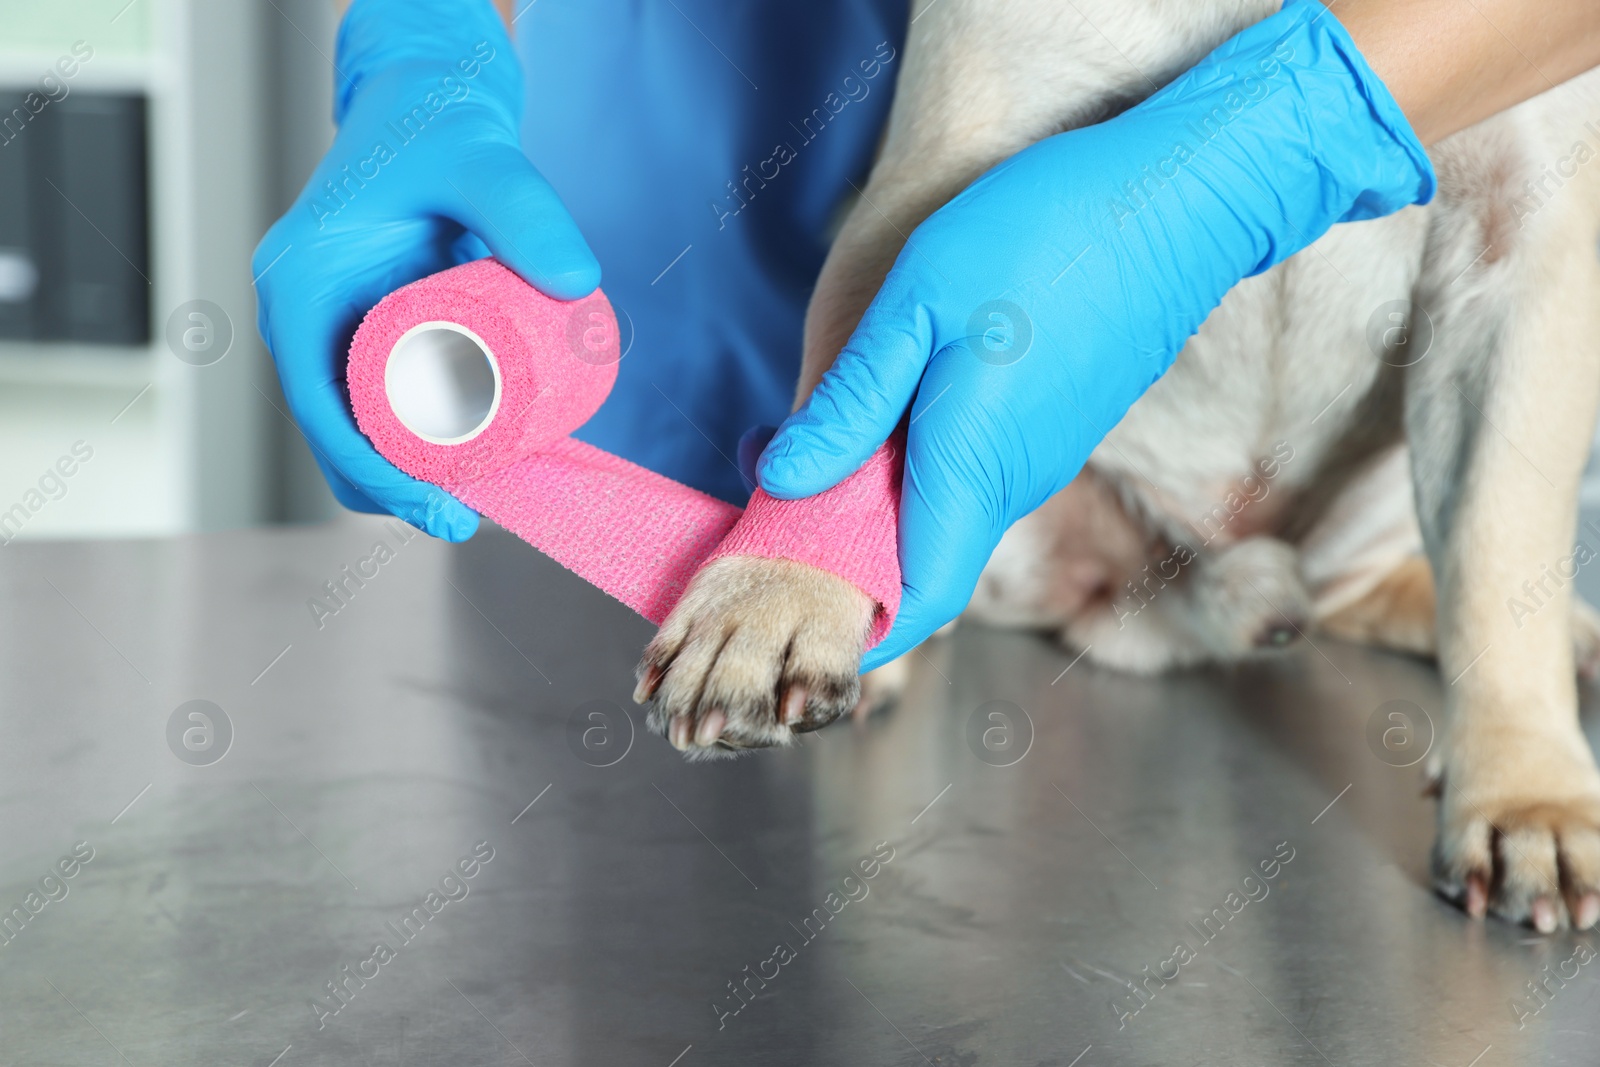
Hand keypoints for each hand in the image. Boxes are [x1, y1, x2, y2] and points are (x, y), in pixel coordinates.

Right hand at [252, 0, 598, 538]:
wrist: (434, 102)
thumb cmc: (440, 125)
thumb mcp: (482, 160)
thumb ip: (526, 208)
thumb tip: (577, 282)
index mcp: (300, 287)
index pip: (318, 406)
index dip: (372, 472)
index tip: (438, 507)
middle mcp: (305, 317)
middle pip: (333, 434)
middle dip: (391, 490)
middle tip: (466, 520)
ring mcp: (336, 330)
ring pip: (357, 430)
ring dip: (404, 478)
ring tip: (476, 507)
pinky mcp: (374, 334)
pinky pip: (385, 407)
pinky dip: (417, 448)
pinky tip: (466, 476)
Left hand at [757, 0, 1434, 668]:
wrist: (1178, 198)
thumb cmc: (1042, 237)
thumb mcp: (917, 306)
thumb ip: (854, 404)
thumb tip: (784, 481)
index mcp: (971, 470)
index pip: (914, 600)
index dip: (857, 622)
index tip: (797, 605)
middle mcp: (1013, 485)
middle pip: (923, 561)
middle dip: (848, 552)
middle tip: (773, 502)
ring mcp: (1042, 457)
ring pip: (947, 513)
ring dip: (880, 500)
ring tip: (815, 448)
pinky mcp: (1057, 425)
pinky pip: (974, 473)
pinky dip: (918, 464)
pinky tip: (887, 409)